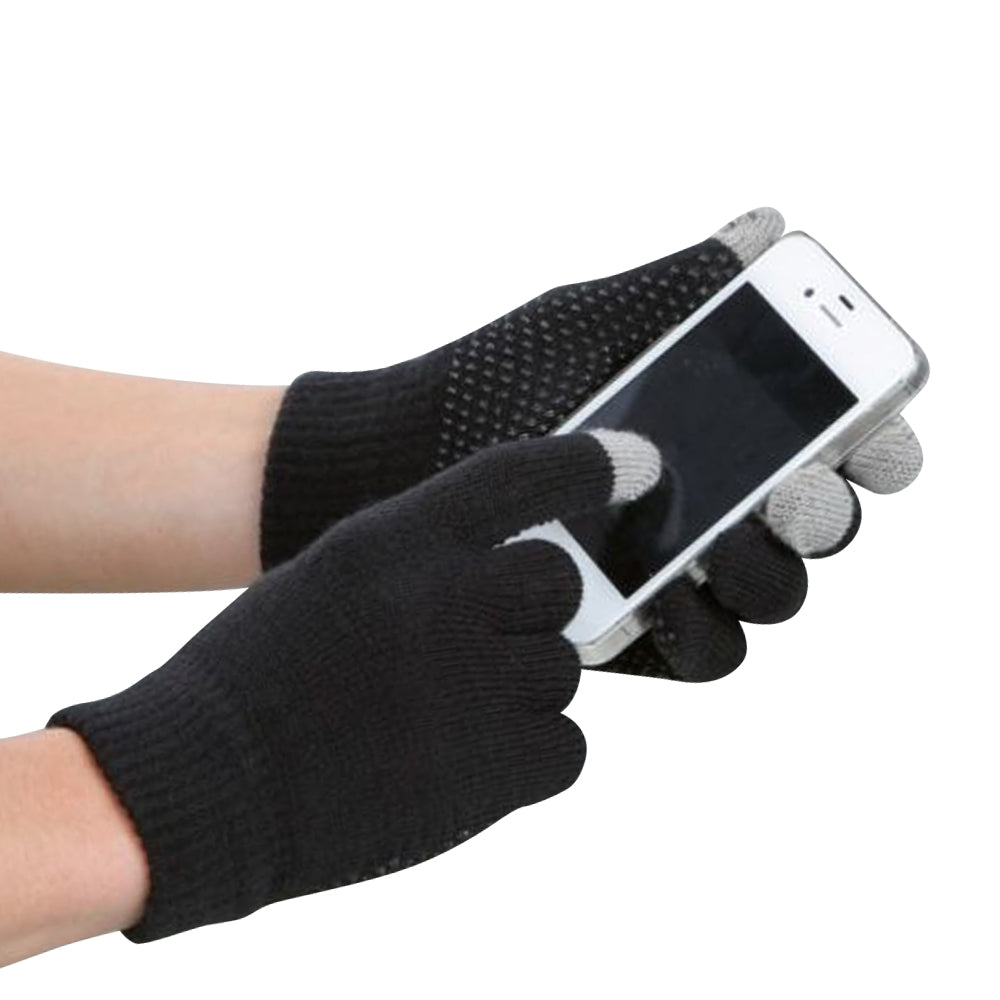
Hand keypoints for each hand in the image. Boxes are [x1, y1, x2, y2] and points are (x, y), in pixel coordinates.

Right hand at [48, 430, 659, 941]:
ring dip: (522, 692)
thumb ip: (428, 569)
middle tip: (480, 646)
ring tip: (447, 718)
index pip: (521, 475)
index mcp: (395, 539)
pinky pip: (568, 748)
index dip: (590, 464)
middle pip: (558, 584)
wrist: (202, 781)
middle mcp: (444, 598)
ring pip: (563, 671)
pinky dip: (533, 756)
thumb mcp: (337, 581)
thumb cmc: (263, 674)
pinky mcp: (491, 773)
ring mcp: (474, 686)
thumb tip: (524, 587)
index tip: (642, 462)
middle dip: (533, 613)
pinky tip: (468, 761)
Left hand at [260, 207, 921, 681]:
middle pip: (812, 529)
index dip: (872, 444)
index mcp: (717, 433)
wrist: (396, 457)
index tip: (879, 439)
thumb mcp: (583, 326)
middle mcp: (711, 506)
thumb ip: (673, 288)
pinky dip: (699, 627)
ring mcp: (677, 572)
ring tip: (724, 541)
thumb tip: (761, 228)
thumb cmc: (489, 382)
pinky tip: (668, 594)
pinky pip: (701, 651)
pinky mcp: (635, 631)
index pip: (827, 443)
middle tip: (799, 491)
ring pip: (767, 597)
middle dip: (821, 512)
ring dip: (764, 572)